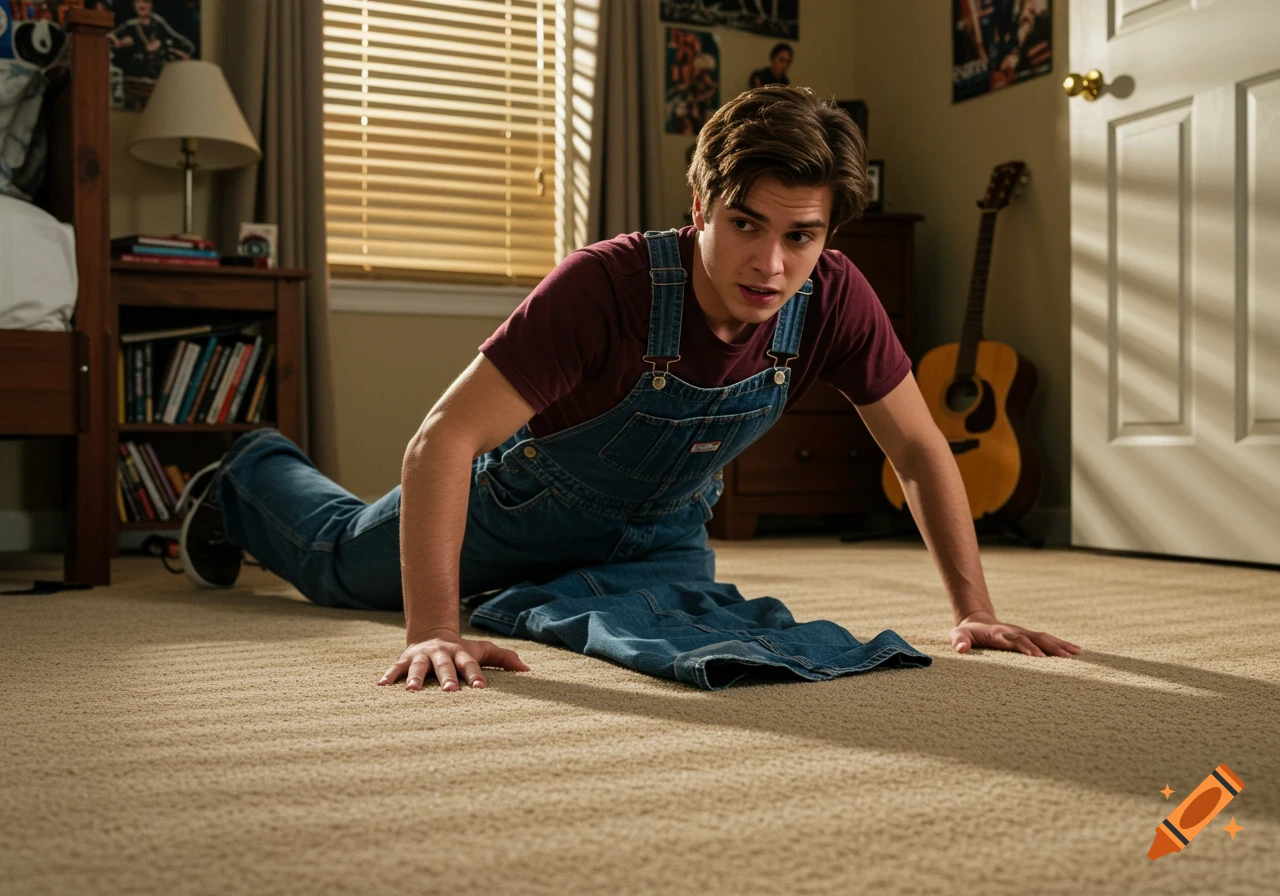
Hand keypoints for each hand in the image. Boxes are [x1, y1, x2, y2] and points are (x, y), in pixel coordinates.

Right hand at [379, 631, 530, 690]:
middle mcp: (441, 654)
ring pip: (418, 667)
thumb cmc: (462, 651)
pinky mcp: (405, 660)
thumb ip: (504, 659)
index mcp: (461, 653)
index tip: (481, 689)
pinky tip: (381, 687)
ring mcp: (422, 656)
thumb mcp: (483, 652)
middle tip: (450, 691)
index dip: (476, 676)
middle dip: (447, 678)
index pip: (470, 665)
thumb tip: (529, 670)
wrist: (432, 634)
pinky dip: (388, 677)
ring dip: (415, 678)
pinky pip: (395, 668)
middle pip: (445, 666)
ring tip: (411, 691)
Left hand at [949, 611, 1080, 657]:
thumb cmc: (966, 633)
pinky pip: (1047, 639)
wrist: (976, 620)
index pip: (1014, 640)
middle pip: (1034, 637)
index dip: (1026, 647)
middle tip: (1065, 657)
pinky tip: (1077, 651)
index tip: (1039, 657)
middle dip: (1049, 647)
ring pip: (1044, 637)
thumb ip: (959, 641)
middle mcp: (1014, 631)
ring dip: (1059, 645)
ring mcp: (1023, 632)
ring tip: (1077, 654)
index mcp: (998, 633)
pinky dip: (1061, 644)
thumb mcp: (957, 635)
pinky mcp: (1029, 635)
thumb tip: (961, 649)